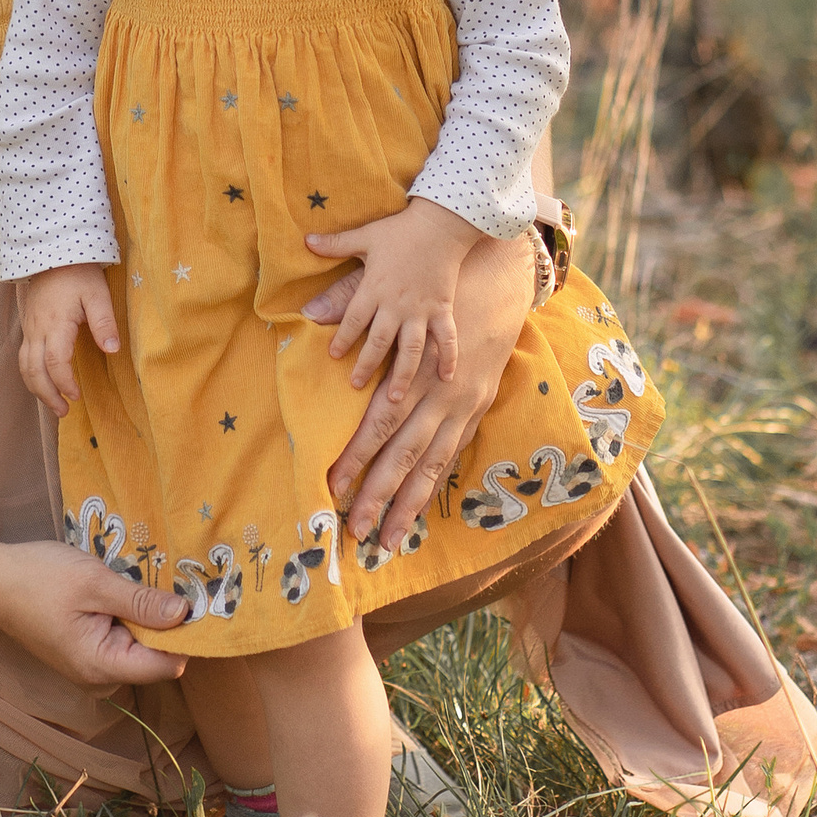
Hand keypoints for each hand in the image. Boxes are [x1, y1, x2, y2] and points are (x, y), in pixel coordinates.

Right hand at [0, 540, 187, 689]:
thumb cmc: (39, 578)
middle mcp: (99, 677)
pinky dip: (127, 615)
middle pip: (155, 656)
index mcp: (102, 667)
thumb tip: (186, 615)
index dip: (185, 635)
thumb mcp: (95, 583)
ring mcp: (90, 666)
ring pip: (139, 645)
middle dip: (165, 622)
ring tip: (141, 579)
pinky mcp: (84, 651)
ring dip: (145, 615)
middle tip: (169, 580)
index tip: (196, 600)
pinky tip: (120, 588)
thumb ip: (141, 602)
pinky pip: (121, 638)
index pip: (166, 665)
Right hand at [17, 264, 115, 414]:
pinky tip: (44, 383)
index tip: (77, 396)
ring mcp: (29, 328)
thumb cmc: (79, 273)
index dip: (64, 383)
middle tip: (64, 412)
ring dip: (37, 389)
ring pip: (24, 366)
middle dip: (47, 395)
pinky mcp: (28, 326)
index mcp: (55, 323)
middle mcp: (37, 329)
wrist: (52, 251)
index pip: (55, 362)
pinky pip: (24, 358)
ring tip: (54, 405)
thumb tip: (113, 350)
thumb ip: (104, 323)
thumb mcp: (97, 295)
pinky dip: (32, 376)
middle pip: (33, 371)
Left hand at [306, 196, 473, 398]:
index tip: (333, 356)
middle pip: (378, 342)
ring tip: (395, 399)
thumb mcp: (365, 236)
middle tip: (355, 385)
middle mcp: (396, 305)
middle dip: (366, 365)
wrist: (442, 224)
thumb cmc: (400, 229)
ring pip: (410, 349)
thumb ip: (335, 244)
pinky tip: (446, 379)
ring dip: (402, 374)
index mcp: (375, 288)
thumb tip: (305, 241)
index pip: (353, 319)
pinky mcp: (443, 309)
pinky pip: (446, 339)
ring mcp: (421, 310)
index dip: (342, 339)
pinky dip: (447, 358)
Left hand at [316, 225, 538, 551]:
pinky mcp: (477, 408)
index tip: (331, 485)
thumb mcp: (398, 284)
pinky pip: (452, 455)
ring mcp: (465, 405)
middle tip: (355, 531)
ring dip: (408, 505)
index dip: (357, 456)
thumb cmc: (443, 281)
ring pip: (433, 464)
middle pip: (406, 454)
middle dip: (378, 494)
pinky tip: (416, 510)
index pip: (381, 421)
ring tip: (386, 540)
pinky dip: (434, 484)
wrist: (505, 275)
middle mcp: (443, 394)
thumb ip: (353, 298)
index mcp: (418, 367)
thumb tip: (311, 311)